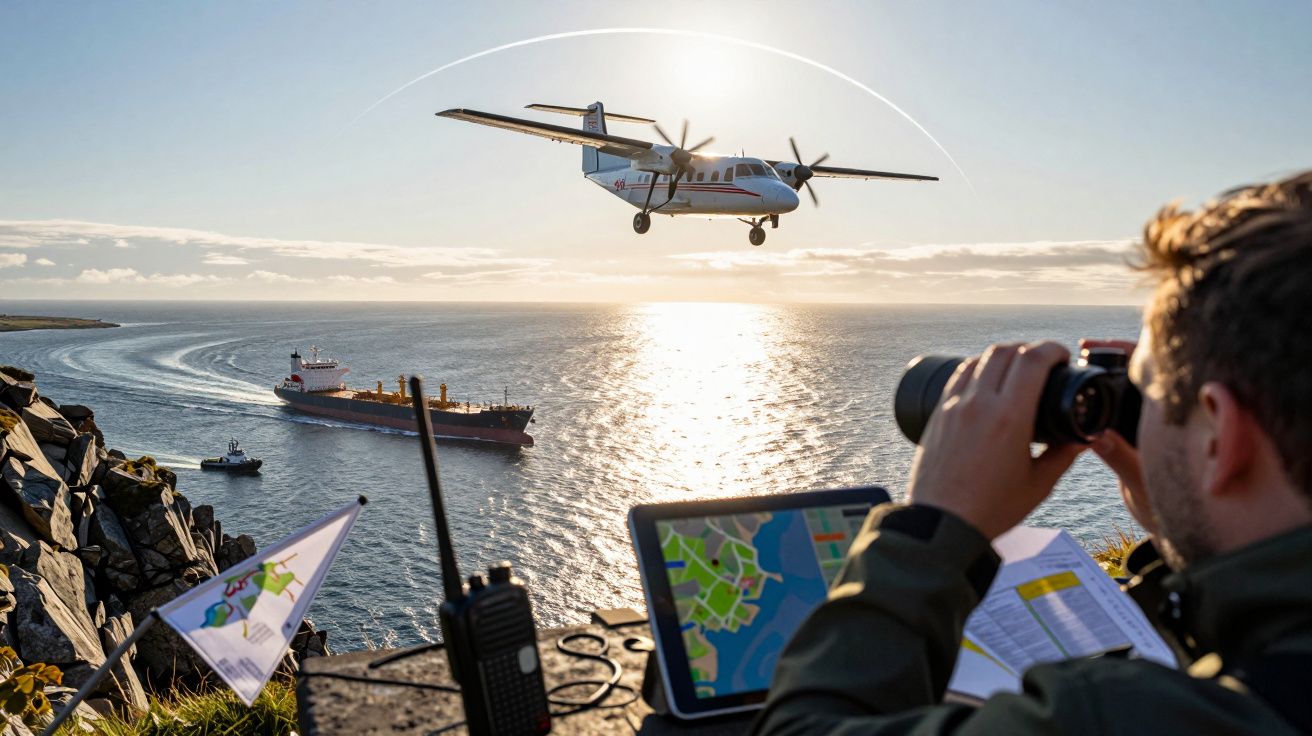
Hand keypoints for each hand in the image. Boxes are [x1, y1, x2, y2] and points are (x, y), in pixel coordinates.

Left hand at [907, 341, 1085, 539]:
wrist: (941, 524)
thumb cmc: (991, 509)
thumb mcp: (1039, 484)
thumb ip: (1064, 455)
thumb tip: (1084, 437)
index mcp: (1009, 418)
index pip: (1032, 360)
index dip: (1052, 349)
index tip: (1062, 355)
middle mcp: (979, 404)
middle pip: (1005, 351)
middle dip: (1029, 349)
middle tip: (1044, 363)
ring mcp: (954, 406)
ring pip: (979, 359)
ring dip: (1002, 356)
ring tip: (1016, 371)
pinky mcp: (938, 414)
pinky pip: (958, 375)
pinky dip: (977, 369)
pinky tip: (986, 382)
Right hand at [1080, 338, 1156, 535]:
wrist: (1165, 528)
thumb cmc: (1165, 510)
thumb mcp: (1141, 484)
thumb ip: (1121, 459)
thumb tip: (1097, 436)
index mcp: (1172, 422)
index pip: (1159, 372)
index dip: (1131, 352)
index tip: (1104, 345)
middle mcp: (1164, 416)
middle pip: (1143, 372)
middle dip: (1115, 354)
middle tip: (1086, 346)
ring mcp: (1150, 423)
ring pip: (1130, 386)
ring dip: (1107, 371)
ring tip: (1082, 356)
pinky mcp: (1134, 433)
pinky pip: (1118, 404)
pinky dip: (1101, 393)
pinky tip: (1081, 386)